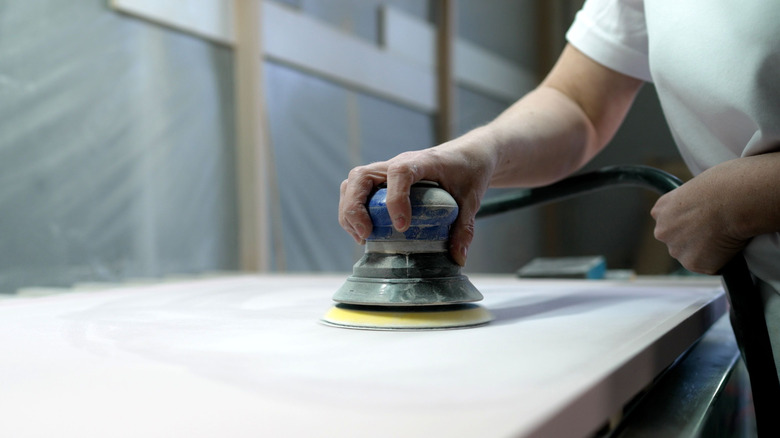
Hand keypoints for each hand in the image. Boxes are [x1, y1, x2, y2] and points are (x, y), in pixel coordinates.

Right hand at [338, 137, 495, 265]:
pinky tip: (364, 232)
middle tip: (367, 234)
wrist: (468, 155)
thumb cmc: (469, 171)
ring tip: (362, 237)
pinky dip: (352, 211)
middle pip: (361, 176)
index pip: (400, 172)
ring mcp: (386, 171)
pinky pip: (356, 190)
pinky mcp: (382, 181)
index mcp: (422, 162)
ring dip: (349, 210)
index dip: (395, 198)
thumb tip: (458, 257)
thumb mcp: (472, 199)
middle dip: (355, 207)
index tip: (402, 226)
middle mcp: (397, 163)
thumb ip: (465, 227)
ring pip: (353, 183)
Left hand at [650, 164, 748, 274]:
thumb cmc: (723, 185)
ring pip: (692, 255)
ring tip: (726, 235)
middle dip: (694, 239)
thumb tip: (704, 205)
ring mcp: (676, 249)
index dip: (689, 222)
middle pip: (678, 241)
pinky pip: (710, 266)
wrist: (733, 200)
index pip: (670, 222)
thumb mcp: (697, 186)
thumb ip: (692, 201)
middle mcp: (662, 231)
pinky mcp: (693, 264)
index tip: (702, 220)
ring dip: (707, 251)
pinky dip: (721, 260)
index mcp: (661, 209)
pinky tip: (730, 245)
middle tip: (717, 230)